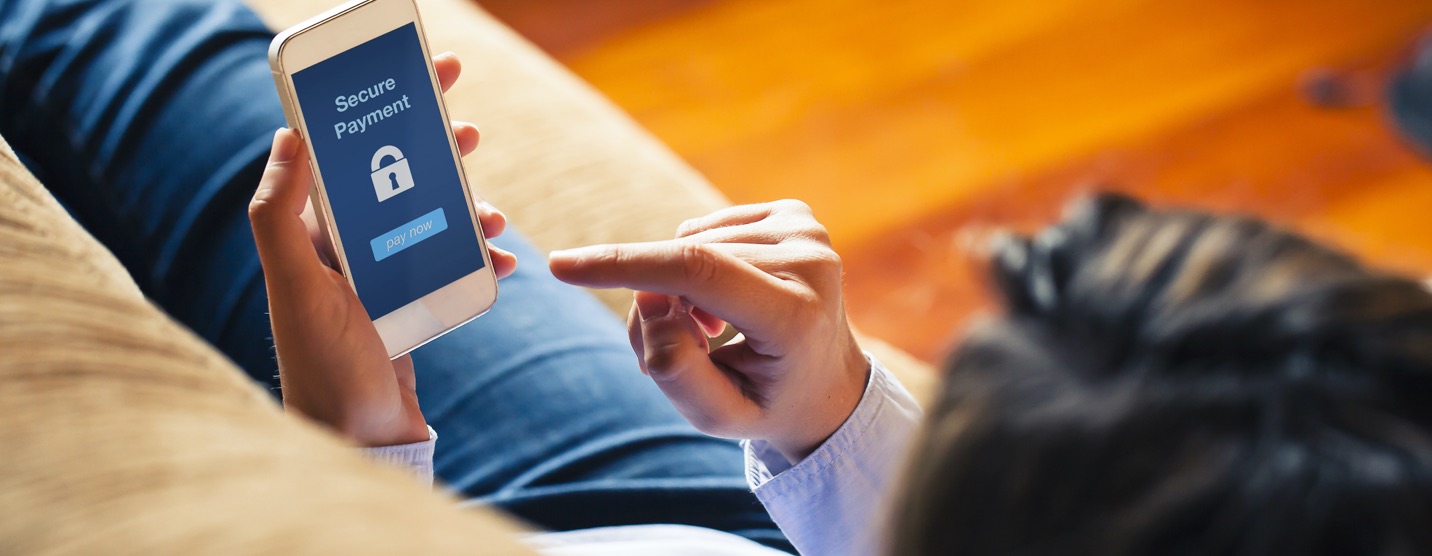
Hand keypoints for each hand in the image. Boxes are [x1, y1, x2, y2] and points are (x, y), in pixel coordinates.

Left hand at [248, 53, 514, 446]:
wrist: (361, 445)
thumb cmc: (326, 370)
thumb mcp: (298, 288)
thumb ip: (279, 215)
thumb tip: (286, 136)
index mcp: (311, 238)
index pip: (343, 155)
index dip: (377, 113)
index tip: (417, 81)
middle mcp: (342, 254)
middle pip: (393, 180)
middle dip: (432, 151)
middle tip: (467, 126)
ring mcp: (378, 282)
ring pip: (430, 221)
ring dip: (464, 207)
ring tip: (493, 212)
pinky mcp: (408, 310)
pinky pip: (450, 268)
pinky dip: (480, 259)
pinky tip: (504, 262)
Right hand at [549, 200, 868, 460]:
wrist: (828, 383)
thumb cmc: (767, 403)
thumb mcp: (719, 416)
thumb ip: (674, 370)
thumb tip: (649, 300)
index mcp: (797, 315)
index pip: (696, 272)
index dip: (624, 265)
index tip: (562, 266)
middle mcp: (811, 262)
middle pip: (685, 264)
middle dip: (655, 304)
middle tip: (676, 349)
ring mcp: (808, 231)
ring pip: (690, 243)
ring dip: (679, 287)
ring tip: (712, 331)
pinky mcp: (797, 214)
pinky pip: (707, 229)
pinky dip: (699, 264)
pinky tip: (729, 299)